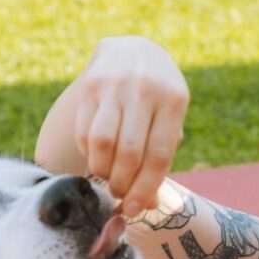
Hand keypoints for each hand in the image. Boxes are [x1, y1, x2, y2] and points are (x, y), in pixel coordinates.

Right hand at [72, 37, 188, 216]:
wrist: (134, 49)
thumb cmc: (157, 96)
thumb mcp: (170, 118)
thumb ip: (160, 157)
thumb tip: (146, 204)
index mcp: (174, 101)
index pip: (159, 155)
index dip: (145, 188)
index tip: (134, 209)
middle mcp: (144, 90)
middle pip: (129, 152)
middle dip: (122, 183)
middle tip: (119, 194)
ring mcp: (115, 86)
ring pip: (102, 143)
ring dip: (102, 170)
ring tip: (108, 177)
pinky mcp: (89, 85)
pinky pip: (84, 131)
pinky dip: (89, 153)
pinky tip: (98, 155)